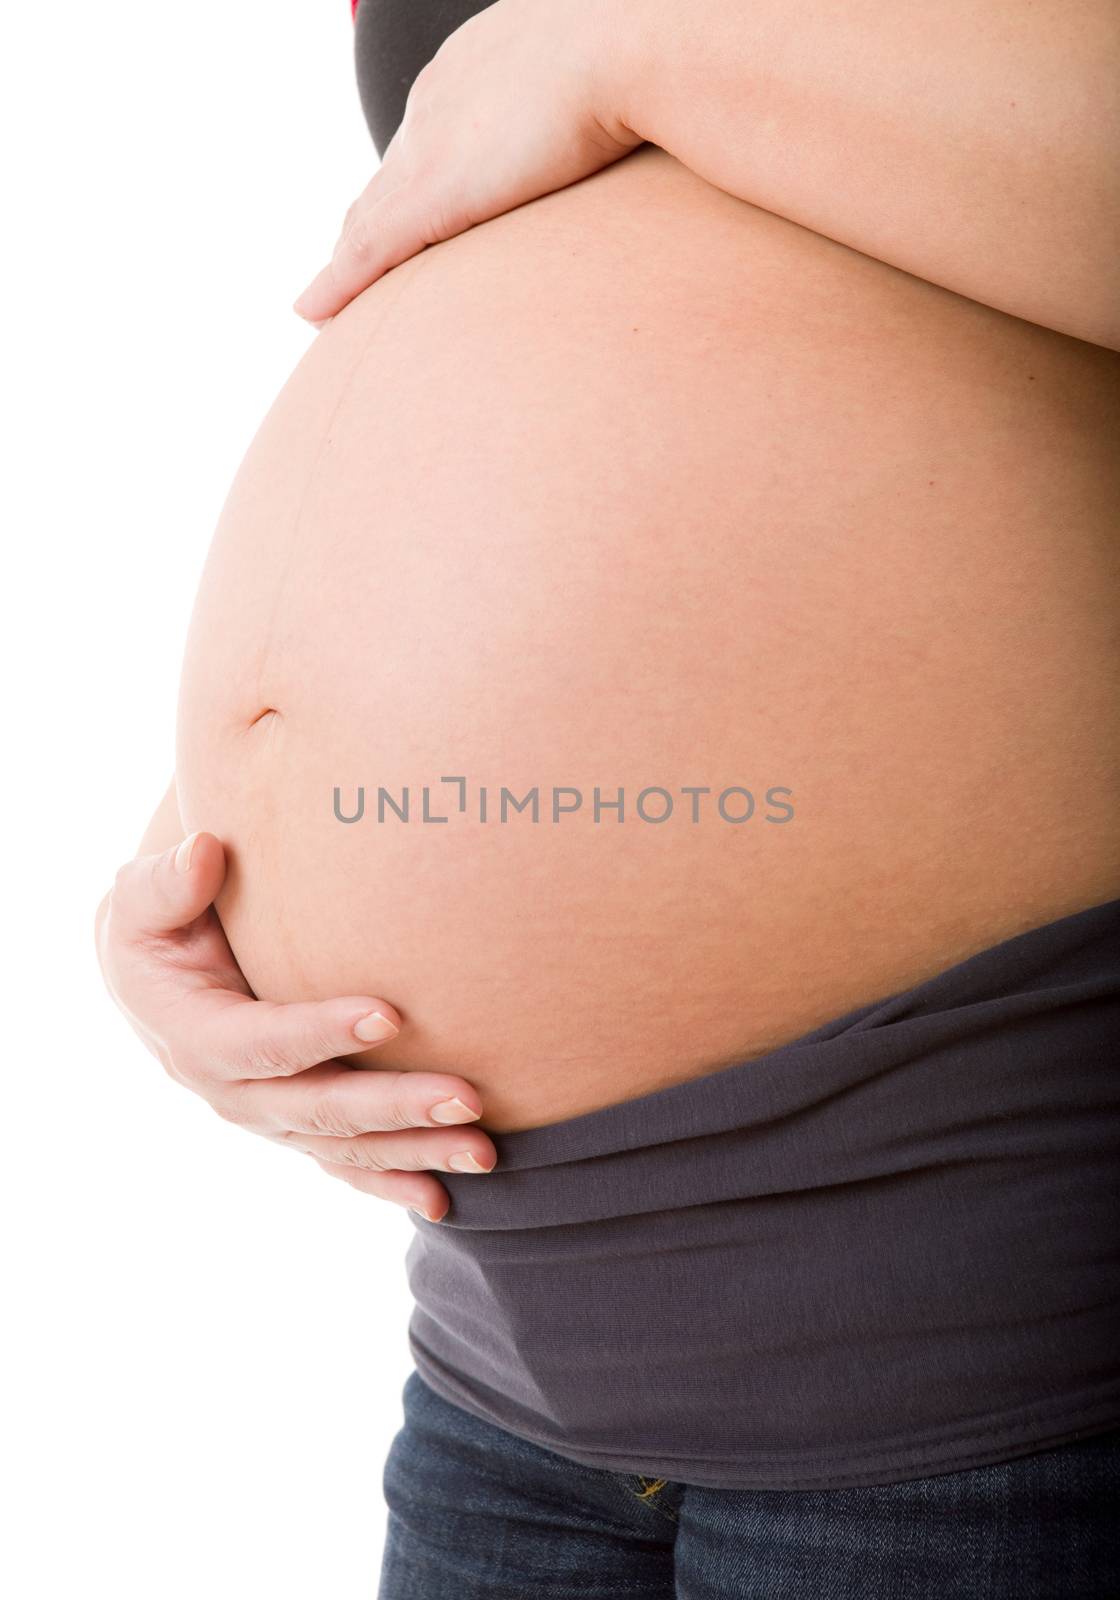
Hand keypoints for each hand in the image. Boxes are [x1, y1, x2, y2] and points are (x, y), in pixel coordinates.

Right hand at [94, 831, 496, 1221]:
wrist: (155, 977)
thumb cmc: (158, 923)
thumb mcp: (143, 900)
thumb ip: (168, 882)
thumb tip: (205, 849)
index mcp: (194, 1037)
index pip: (263, 1042)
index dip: (321, 1034)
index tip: (390, 1014)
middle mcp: (230, 1093)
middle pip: (317, 1109)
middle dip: (394, 1107)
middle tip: (466, 1098)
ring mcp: (266, 1118)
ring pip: (343, 1146)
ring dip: (414, 1151)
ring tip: (483, 1152)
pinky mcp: (294, 1127)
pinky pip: (344, 1165)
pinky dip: (392, 1184)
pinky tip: (443, 1201)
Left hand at [293, 0, 641, 322]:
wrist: (631, 40)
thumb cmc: (645, 52)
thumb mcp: (613, 74)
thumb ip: (605, 106)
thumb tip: (646, 121)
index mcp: (476, 68)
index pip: (430, 137)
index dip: (414, 181)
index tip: (412, 214)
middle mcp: (436, 103)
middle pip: (387, 178)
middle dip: (370, 223)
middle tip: (353, 270)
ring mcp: (430, 148)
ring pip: (368, 216)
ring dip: (349, 261)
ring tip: (331, 301)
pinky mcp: (432, 195)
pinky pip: (368, 249)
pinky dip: (339, 284)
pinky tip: (313, 312)